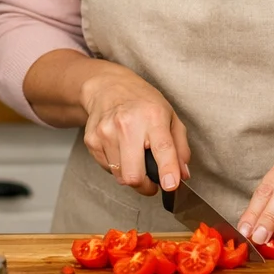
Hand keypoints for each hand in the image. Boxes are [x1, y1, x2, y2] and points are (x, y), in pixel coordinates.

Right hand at [78, 63, 190, 195]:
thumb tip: (182, 174)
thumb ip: (180, 147)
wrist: (108, 87)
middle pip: (133, 174)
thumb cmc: (142, 102)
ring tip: (134, 157)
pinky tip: (120, 150)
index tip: (170, 185)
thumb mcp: (170, 116)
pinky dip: (117, 167)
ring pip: (120, 177)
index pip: (162, 147)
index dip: (167, 170)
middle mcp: (127, 124)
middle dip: (145, 186)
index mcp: (152, 117)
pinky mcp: (91, 140)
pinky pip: (108, 169)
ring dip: (130, 174)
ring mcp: (105, 132)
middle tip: (151, 182)